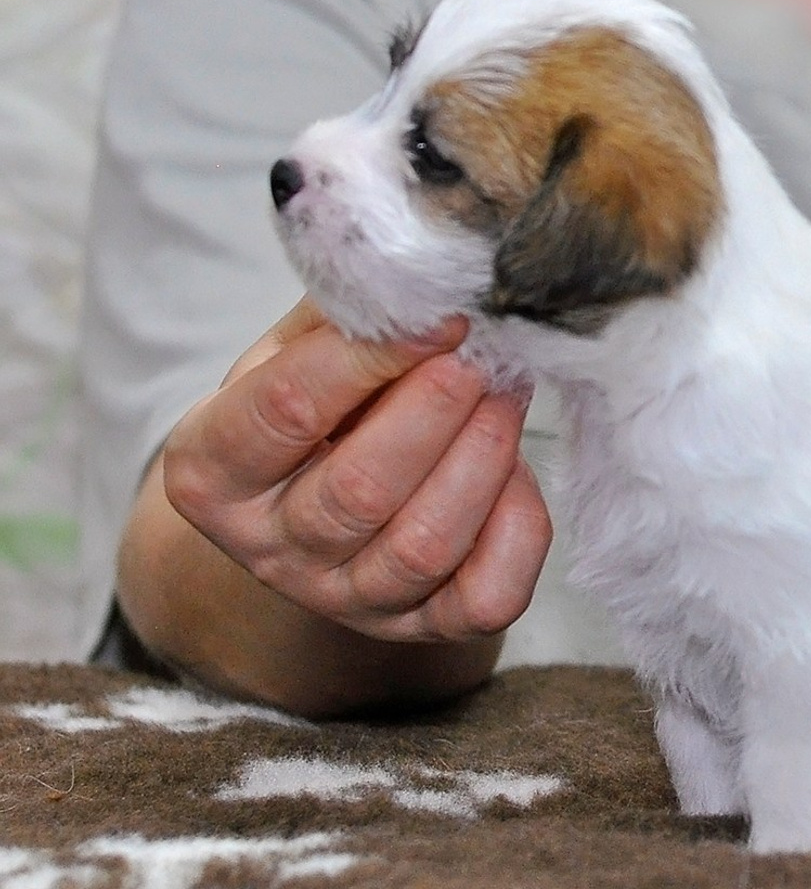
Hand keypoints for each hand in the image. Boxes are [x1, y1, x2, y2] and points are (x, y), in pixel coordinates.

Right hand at [160, 299, 550, 642]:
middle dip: (437, 410)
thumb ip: (343, 309)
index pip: (286, 410)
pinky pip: (485, 596)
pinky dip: (517, 529)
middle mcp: (269, 550)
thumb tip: (418, 261)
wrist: (326, 498)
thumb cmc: (319, 405)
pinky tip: (520, 472)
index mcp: (211, 471)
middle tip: (483, 353)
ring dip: (483, 459)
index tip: (441, 313)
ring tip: (508, 390)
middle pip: (360, 489)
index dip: (371, 356)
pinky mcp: (424, 627)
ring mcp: (347, 600)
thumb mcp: (299, 347)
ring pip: (424, 545)